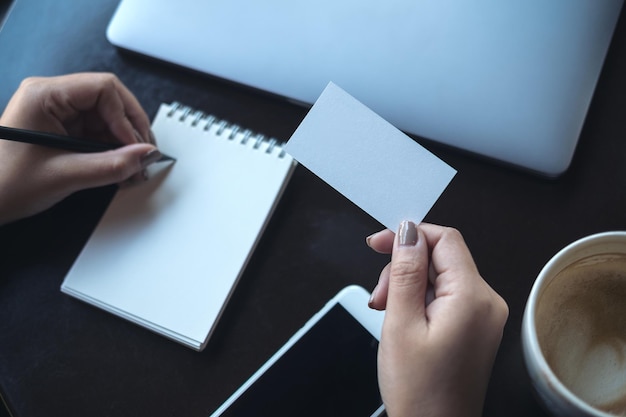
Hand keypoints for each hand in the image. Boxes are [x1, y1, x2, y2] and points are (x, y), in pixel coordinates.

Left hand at [0, 73, 161, 224]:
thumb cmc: (5, 184)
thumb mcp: (65, 175)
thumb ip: (112, 165)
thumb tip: (146, 155)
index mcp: (44, 95)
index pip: (103, 88)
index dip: (126, 117)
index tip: (136, 145)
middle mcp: (52, 98)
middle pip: (110, 100)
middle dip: (131, 129)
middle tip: (143, 155)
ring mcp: (59, 113)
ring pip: (109, 118)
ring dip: (125, 143)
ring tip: (133, 168)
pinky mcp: (65, 130)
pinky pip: (100, 133)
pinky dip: (114, 150)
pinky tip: (121, 168)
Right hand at [367, 222, 507, 416]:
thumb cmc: (420, 391)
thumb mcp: (400, 324)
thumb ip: (405, 272)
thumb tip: (408, 233)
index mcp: (473, 298)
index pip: (445, 240)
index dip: (409, 236)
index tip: (379, 244)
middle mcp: (487, 303)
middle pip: (441, 258)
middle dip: (404, 268)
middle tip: (379, 295)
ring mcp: (483, 316)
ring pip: (440, 277)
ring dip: (408, 286)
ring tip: (387, 312)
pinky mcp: (475, 327)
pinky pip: (446, 296)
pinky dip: (420, 301)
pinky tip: (402, 319)